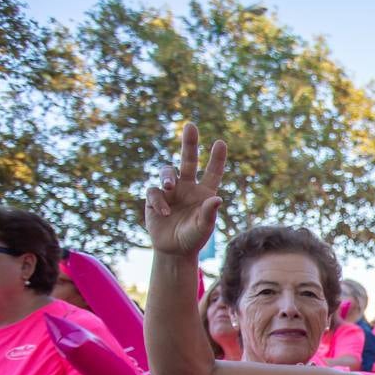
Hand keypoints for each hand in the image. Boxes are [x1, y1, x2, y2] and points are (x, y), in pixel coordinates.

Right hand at [145, 122, 227, 256]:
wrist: (174, 250)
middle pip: (188, 160)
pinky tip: (164, 212)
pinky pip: (154, 192)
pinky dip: (159, 200)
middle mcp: (188, 187)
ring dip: (168, 175)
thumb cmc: (193, 238)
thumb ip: (209, 214)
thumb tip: (217, 199)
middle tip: (190, 125)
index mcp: (205, 192)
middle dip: (189, 143)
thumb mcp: (203, 227)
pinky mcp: (155, 198)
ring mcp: (171, 191)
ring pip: (167, 171)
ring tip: (170, 185)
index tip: (220, 142)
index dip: (216, 158)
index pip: (212, 172)